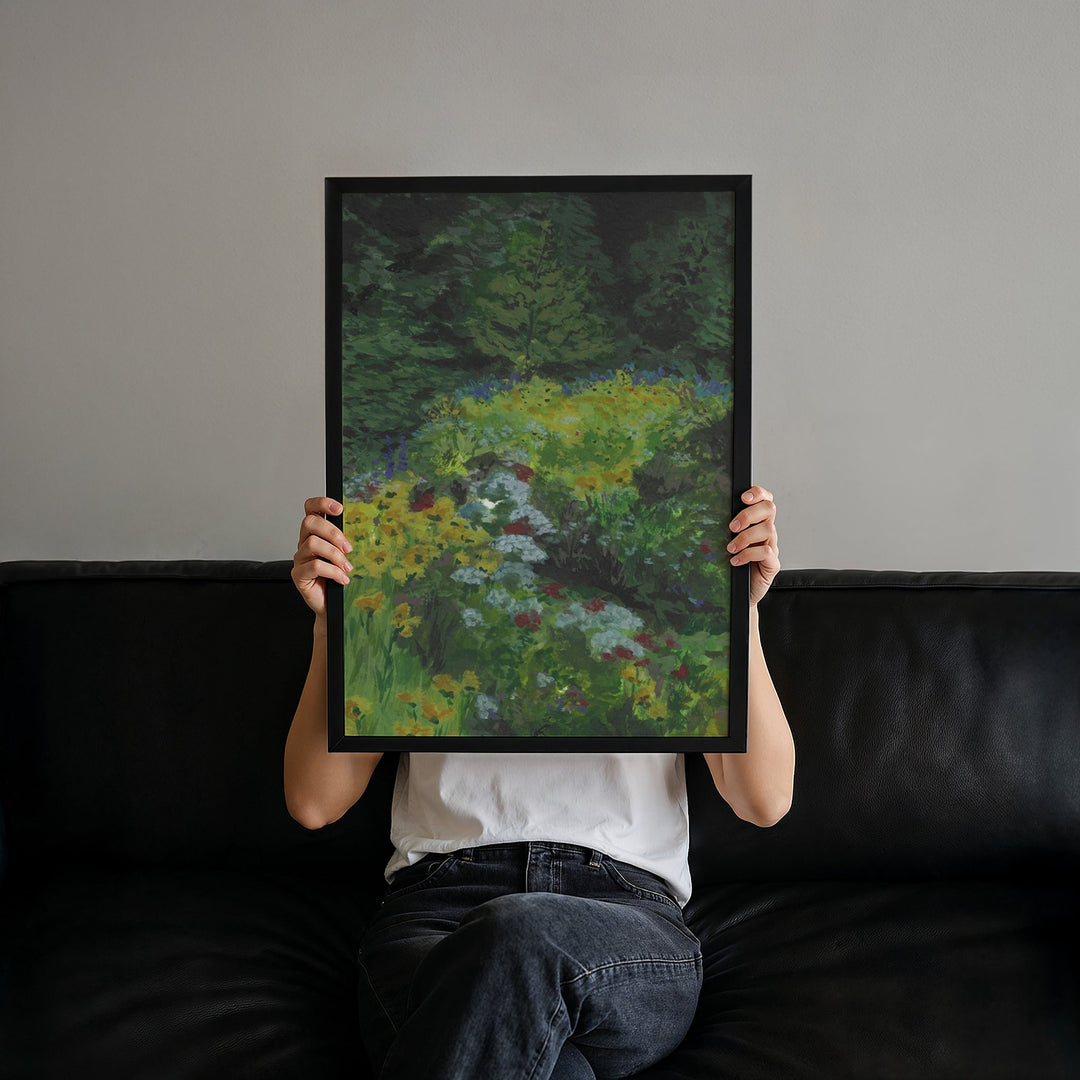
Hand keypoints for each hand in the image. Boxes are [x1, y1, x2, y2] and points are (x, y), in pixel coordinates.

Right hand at [291, 496, 353, 618]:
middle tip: (349, 548)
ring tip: (347, 567)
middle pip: (310, 523)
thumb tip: (360, 526)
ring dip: (335, 555)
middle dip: (333, 533)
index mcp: (314, 534)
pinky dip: (333, 572)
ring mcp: (299, 559)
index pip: (310, 509)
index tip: (339, 509)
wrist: (330, 605)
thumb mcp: (343, 555)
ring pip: (313, 544)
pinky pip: (315, 566)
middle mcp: (303, 543)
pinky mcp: (298, 575)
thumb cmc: (336, 578)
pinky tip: (342, 579)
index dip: (321, 503)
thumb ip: (343, 541)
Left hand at [728, 485, 780, 607]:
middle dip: (749, 514)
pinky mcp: (773, 564)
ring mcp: (772, 548)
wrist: (740, 594)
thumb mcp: (727, 543)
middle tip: (731, 527)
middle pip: (769, 509)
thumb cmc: (732, 567)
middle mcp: (767, 533)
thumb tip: (705, 515)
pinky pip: (767, 552)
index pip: (765, 500)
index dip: (758, 493)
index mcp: (758, 523)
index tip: (743, 497)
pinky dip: (748, 554)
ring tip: (731, 548)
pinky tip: (735, 561)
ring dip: (745, 537)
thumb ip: (726, 530)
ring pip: (768, 529)